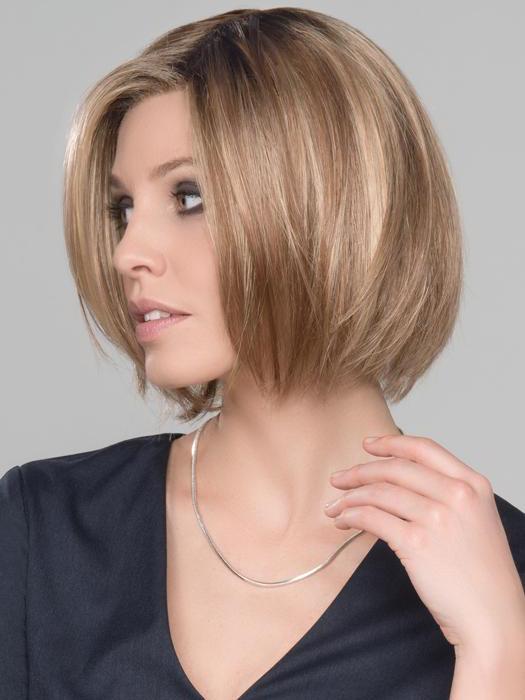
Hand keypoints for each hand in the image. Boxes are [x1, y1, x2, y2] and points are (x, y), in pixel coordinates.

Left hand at [323, 434, 524, 652]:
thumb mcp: (477, 520)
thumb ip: (447, 496)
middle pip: (396, 468)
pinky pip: (372, 518)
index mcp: (473, 484)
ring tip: (336, 506)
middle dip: (360, 471)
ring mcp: (436, 517)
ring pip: (379, 492)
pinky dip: (351, 516)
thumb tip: (400, 484)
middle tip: (340, 479)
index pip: (423, 449)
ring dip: (350, 497)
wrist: (493, 618)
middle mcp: (456, 494)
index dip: (390, 443)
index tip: (369, 445)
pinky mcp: (417, 542)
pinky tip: (344, 521)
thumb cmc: (483, 576)